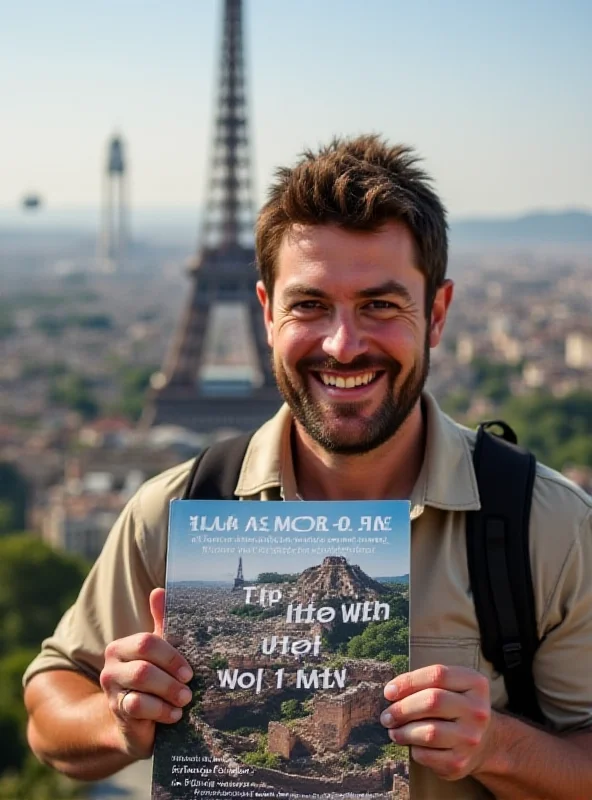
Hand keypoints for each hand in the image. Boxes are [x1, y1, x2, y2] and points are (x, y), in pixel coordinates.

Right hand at [99, 588, 192, 759]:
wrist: (140, 724)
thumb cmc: (155, 682)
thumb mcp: (161, 652)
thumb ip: (162, 623)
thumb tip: (158, 591)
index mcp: (122, 647)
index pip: (147, 643)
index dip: (171, 656)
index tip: (189, 671)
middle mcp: (111, 666)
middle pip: (143, 666)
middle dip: (170, 678)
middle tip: (189, 688)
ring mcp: (111, 690)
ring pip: (140, 683)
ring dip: (169, 693)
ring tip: (184, 701)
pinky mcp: (116, 711)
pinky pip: (137, 706)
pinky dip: (161, 711)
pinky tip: (174, 715)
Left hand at [380, 664, 491, 780]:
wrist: (484, 743)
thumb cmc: (455, 707)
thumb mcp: (451, 687)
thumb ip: (426, 683)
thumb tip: (391, 692)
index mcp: (476, 684)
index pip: (437, 675)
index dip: (408, 681)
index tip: (388, 691)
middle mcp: (477, 711)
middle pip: (432, 702)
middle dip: (402, 708)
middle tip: (386, 715)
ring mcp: (471, 738)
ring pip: (429, 732)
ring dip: (403, 731)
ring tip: (393, 730)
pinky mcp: (460, 762)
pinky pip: (427, 755)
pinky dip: (413, 749)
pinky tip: (410, 745)